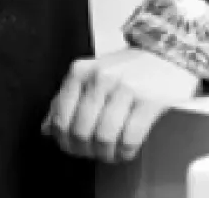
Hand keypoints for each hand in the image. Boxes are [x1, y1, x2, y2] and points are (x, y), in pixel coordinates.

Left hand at [42, 46, 199, 163]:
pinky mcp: (148, 101)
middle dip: (84, 150)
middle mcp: (100, 78)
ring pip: (104, 137)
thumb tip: (46, 129)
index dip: (63, 140)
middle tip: (91, 153)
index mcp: (80, 71)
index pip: (61, 116)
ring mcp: (125, 88)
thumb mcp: (89, 77)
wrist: (161, 55)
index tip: (70, 148)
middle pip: (81, 130)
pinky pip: (130, 138)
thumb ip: (66, 100)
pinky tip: (125, 150)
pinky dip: (125, 152)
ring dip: (106, 154)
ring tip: (109, 153)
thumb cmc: (123, 69)